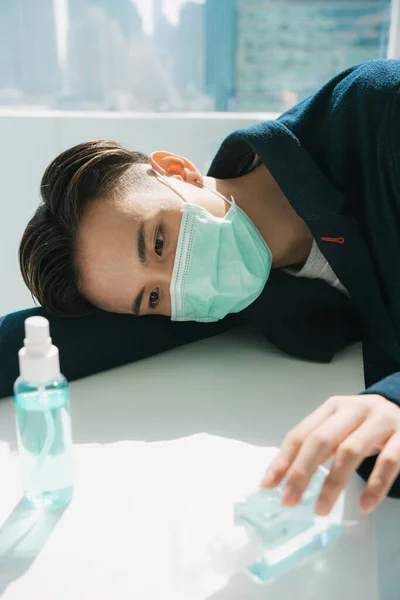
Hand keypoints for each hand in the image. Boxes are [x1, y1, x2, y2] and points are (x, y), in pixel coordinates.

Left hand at [261, 394, 399, 514]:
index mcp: (333, 407)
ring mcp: (380, 421)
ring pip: (350, 451)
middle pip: (321, 440)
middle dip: (301, 472)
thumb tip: (282, 476)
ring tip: (320, 509)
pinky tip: (363, 505)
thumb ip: (316, 444)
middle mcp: (354, 410)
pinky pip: (388, 462)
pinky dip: (375, 486)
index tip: (269, 485)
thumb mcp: (340, 426)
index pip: (302, 433)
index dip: (283, 459)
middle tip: (289, 500)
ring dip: (332, 483)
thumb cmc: (366, 423)